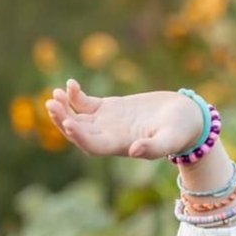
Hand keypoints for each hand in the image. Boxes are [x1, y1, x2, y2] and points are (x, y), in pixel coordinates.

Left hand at [45, 80, 204, 159]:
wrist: (184, 118)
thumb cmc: (180, 131)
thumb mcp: (170, 139)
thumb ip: (154, 148)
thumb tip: (135, 151)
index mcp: (119, 146)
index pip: (92, 146)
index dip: (79, 136)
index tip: (68, 123)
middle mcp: (108, 137)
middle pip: (79, 132)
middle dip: (63, 119)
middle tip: (51, 104)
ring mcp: (106, 123)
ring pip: (78, 118)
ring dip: (64, 108)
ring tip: (54, 94)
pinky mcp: (108, 108)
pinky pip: (85, 104)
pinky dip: (76, 96)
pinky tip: (70, 84)